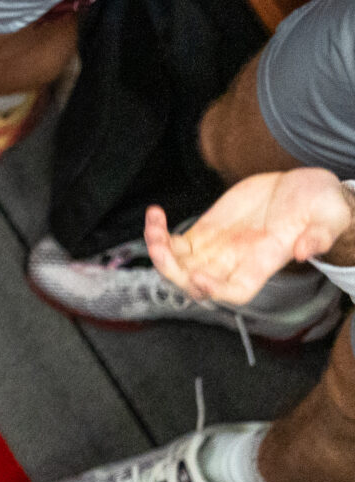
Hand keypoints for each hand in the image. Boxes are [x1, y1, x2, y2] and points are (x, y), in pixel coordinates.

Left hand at [146, 170, 354, 304]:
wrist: (305, 189)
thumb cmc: (323, 207)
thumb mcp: (329, 217)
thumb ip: (319, 236)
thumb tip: (305, 252)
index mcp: (265, 262)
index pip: (237, 292)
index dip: (215, 291)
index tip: (197, 276)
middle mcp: (237, 261)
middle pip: (196, 282)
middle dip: (173, 271)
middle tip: (160, 246)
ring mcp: (219, 247)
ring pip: (179, 263)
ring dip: (159, 250)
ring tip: (153, 224)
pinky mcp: (207, 229)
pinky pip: (175, 241)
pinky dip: (159, 232)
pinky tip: (155, 213)